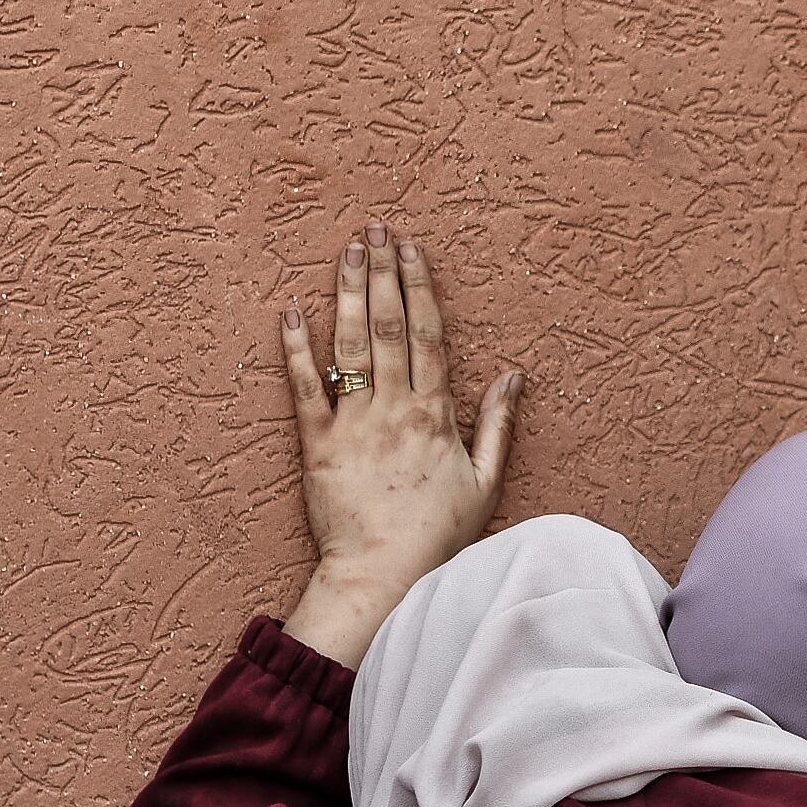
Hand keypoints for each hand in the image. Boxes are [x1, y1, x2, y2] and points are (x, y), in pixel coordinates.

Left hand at [279, 226, 520, 667]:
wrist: (384, 576)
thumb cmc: (438, 537)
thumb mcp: (485, 482)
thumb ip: (497, 424)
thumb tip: (514, 376)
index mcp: (435, 414)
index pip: (428, 334)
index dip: (419, 286)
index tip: (411, 248)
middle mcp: (395, 409)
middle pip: (388, 326)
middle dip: (381, 273)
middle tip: (373, 230)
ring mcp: (354, 424)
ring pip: (350, 344)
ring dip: (347, 292)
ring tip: (345, 251)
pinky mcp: (316, 445)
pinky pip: (305, 386)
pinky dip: (296, 347)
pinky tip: (291, 309)